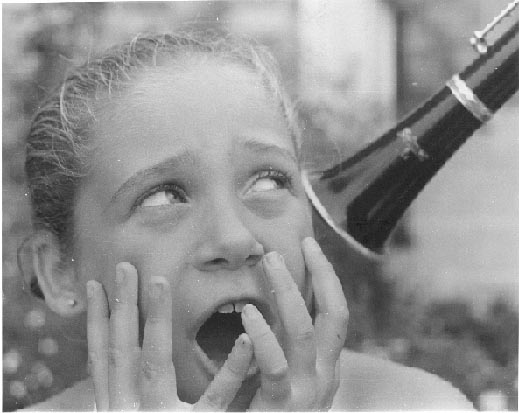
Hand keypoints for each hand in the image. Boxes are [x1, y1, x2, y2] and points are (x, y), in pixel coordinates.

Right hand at [87, 263, 252, 410]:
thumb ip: (132, 395)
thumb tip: (130, 364)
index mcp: (118, 409)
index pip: (104, 360)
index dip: (96, 322)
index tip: (93, 286)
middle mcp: (131, 411)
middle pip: (123, 351)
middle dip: (122, 306)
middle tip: (124, 265)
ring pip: (154, 362)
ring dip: (156, 318)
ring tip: (160, 281)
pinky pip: (217, 397)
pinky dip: (232, 369)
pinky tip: (245, 339)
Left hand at [242, 237, 347, 410]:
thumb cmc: (267, 412)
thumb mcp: (285, 377)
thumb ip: (283, 346)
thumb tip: (273, 305)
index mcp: (326, 366)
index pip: (335, 312)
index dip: (326, 276)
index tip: (309, 245)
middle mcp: (325, 376)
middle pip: (334, 315)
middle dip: (318, 274)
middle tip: (293, 244)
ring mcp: (308, 393)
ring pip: (304, 330)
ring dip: (287, 291)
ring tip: (268, 262)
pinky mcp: (284, 407)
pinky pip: (276, 366)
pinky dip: (263, 335)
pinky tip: (247, 312)